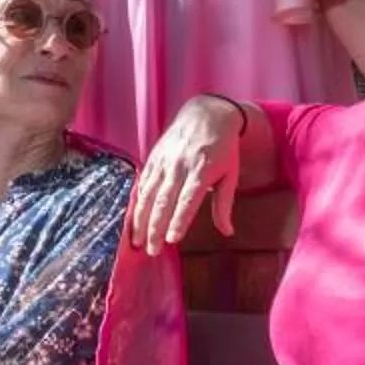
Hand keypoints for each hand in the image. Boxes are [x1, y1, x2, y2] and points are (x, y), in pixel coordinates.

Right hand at [129, 96, 243, 254]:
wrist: (206, 114)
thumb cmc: (222, 148)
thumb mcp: (230, 175)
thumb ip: (224, 205)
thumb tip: (227, 232)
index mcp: (201, 171)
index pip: (187, 201)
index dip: (178, 221)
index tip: (172, 240)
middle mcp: (179, 166)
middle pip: (164, 201)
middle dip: (155, 228)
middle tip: (151, 250)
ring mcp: (164, 161)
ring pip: (148, 194)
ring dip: (141, 219)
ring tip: (137, 240)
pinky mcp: (153, 157)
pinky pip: (143, 182)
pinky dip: (137, 202)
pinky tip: (133, 218)